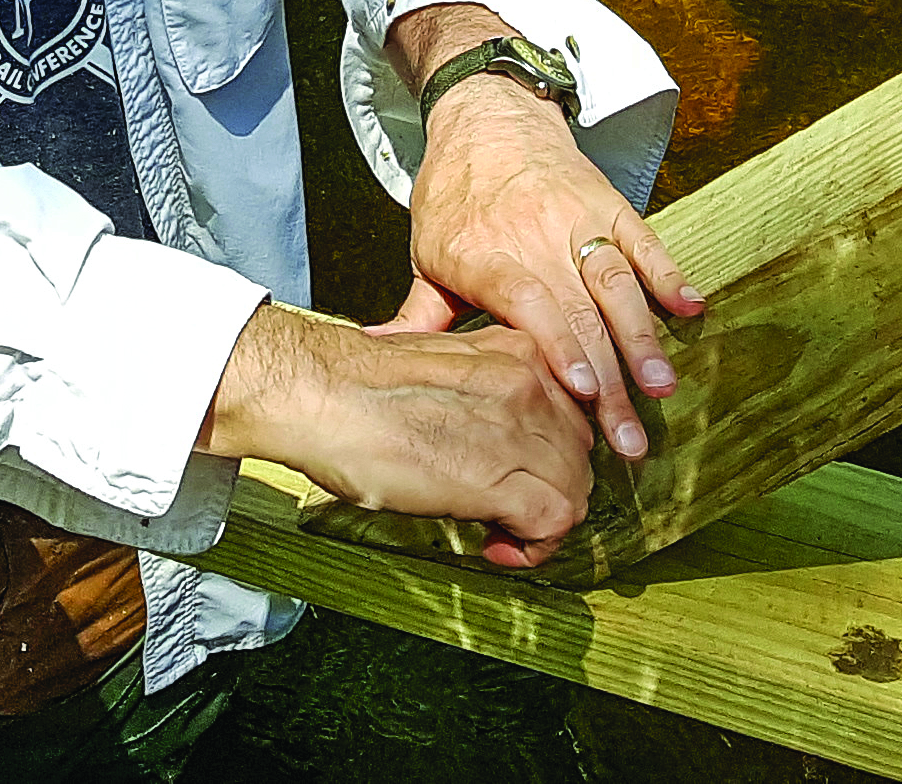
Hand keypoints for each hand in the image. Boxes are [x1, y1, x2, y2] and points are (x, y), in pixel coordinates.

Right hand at [195, 305, 594, 569]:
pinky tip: (501, 549)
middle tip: (510, 515)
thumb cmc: (357, 384)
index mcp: (517, 351)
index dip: (550, 455)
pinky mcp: (500, 477)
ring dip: (544, 524)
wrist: (322, 393)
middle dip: (551, 491)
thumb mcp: (442, 367)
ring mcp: (520, 429)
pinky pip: (555, 521)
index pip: (570, 413)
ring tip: (502, 536)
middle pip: (579, 454)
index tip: (518, 476)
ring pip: (575, 490)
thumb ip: (482, 394)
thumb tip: (488, 434)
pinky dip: (537, 547)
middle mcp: (531, 383)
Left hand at [386, 73, 700, 458]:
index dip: (558, 345)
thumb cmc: (454, 196)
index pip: (528, 302)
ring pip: (616, 282)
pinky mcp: (608, 203)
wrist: (487, 116)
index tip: (583, 391)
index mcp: (483, 254)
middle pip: (579, 312)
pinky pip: (643, 240)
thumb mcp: (427, 255)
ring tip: (662, 386)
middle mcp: (535, 235)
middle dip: (609, 379)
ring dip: (642, 337)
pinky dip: (669, 273)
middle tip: (629, 436)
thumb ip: (418, 317)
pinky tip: (691, 311)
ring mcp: (577, 218)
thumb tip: (378, 360)